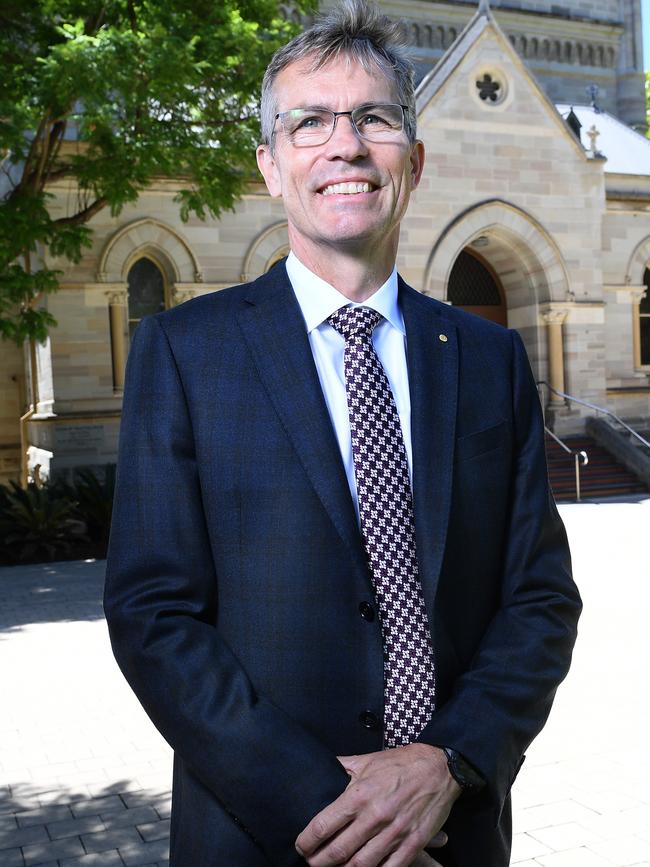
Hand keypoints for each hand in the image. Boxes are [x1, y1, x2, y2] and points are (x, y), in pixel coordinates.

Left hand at [295, 744, 461, 866]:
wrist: (439, 768)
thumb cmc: (401, 763)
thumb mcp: (367, 760)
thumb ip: (343, 768)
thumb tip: (321, 767)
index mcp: (360, 794)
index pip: (324, 824)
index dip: (307, 841)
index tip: (301, 846)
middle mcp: (375, 816)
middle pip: (338, 851)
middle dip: (319, 862)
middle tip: (312, 864)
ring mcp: (395, 833)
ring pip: (361, 865)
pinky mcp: (413, 844)